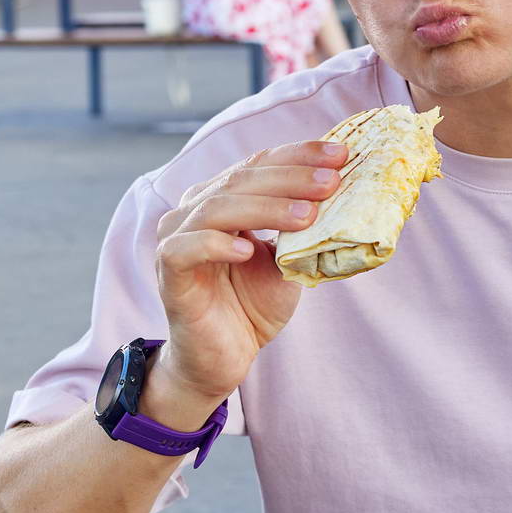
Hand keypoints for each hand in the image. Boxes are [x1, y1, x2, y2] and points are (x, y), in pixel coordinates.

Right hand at [150, 139, 346, 419]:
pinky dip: (216, 244)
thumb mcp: (286, 262)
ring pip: (217, 208)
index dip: (299, 156)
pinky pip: (184, 249)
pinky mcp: (168, 273)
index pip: (260, 164)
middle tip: (331, 181)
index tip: (341, 155)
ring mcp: (176, 239)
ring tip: (306, 216)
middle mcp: (194, 210)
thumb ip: (301, 231)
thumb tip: (343, 197)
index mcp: (222, 199)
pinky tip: (248, 249)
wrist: (223, 358)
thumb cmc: (251, 306)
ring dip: (265, 208)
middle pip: (241, 179)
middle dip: (291, 178)